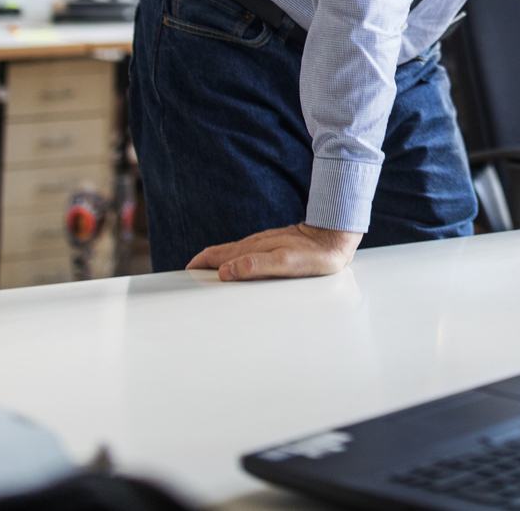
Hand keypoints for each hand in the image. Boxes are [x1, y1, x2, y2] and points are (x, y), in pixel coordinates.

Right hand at [187, 223, 362, 280]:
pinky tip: (234, 270)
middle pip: (219, 255)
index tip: (183, 278)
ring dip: (214, 265)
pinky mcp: (272, 247)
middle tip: (187, 282)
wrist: (335, 237)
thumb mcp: (286, 264)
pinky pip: (244, 255)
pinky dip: (231, 263)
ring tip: (204, 279)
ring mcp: (262, 245)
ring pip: (231, 255)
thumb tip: (225, 271)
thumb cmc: (314, 255)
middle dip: (201, 266)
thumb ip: (256, 266)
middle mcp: (254, 244)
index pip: (215, 256)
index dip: (198, 265)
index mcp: (251, 249)